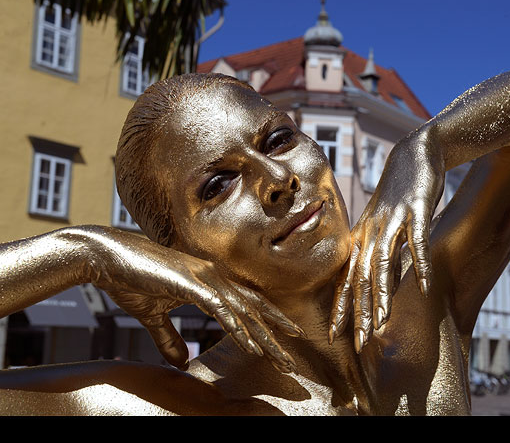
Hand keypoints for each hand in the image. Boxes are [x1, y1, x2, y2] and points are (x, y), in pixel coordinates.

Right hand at [93, 234, 304, 371]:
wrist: (107, 258)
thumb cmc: (130, 279)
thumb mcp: (153, 317)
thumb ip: (169, 339)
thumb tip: (181, 362)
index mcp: (209, 282)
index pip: (247, 303)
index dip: (269, 320)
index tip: (287, 338)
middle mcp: (214, 277)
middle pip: (253, 308)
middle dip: (275, 334)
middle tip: (292, 358)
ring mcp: (204, 278)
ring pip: (243, 311)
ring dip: (263, 336)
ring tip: (280, 357)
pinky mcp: (191, 283)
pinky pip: (221, 308)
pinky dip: (237, 327)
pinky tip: (250, 345)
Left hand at [329, 127, 443, 351]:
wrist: (416, 152)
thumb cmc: (400, 193)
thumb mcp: (386, 225)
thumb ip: (383, 254)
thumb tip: (382, 285)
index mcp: (363, 236)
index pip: (348, 277)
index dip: (342, 306)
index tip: (336, 335)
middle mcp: (372, 230)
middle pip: (362, 276)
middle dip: (359, 311)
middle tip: (357, 342)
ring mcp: (393, 220)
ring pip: (383, 262)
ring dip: (382, 294)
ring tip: (381, 323)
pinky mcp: (417, 209)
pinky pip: (417, 241)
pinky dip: (419, 264)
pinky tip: (422, 286)